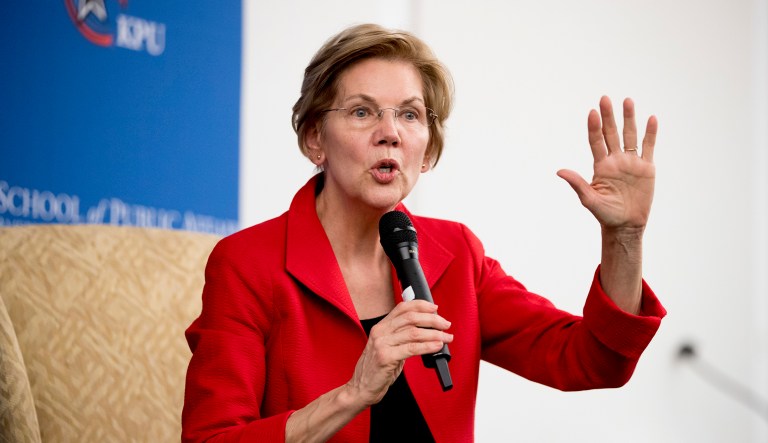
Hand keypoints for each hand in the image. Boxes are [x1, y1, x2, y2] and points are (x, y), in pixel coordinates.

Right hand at [345, 300, 452, 405]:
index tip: (435, 308)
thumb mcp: (387, 347)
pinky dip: (428, 346)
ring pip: (414, 332)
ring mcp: (382, 344)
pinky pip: (412, 348)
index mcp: (381, 327)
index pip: (402, 308)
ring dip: (435, 333)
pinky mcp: (386, 358)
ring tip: (446, 337)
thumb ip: (401, 337)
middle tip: (445, 324)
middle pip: (411, 318)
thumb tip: (426, 330)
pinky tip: (437, 346)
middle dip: (432, 319)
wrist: (361, 388)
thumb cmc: (377, 370)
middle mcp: (380, 332)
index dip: (421, 305)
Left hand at [557, 96, 657, 231]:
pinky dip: (650, 133)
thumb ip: (577, 183)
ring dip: (629, 118)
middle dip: (609, 116)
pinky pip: (648, 147)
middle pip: (611, 134)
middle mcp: (615, 160)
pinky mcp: (646, 168)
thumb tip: (559, 171)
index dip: (594, 128)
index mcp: (601, 166)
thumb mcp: (589, 199)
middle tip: (605, 98)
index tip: (592, 112)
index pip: (596, 142)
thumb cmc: (606, 214)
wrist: (626, 226)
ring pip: (630, 135)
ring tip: (628, 100)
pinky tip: (651, 119)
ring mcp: (631, 163)